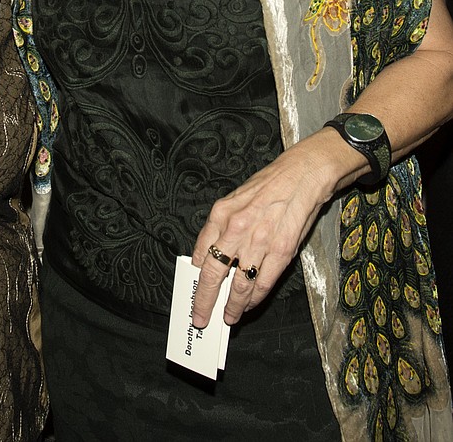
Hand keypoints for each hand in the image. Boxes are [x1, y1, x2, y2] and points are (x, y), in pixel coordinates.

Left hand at [190, 137, 335, 327]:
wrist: (302, 175)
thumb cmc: (268, 187)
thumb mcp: (235, 201)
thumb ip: (221, 228)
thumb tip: (209, 258)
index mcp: (221, 214)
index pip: (201, 253)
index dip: (195, 278)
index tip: (192, 293)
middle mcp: (237, 228)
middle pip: (214, 273)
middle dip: (204, 300)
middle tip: (199, 317)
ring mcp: (260, 241)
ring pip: (240, 284)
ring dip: (232, 305)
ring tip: (228, 317)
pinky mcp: (282, 250)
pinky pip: (263, 282)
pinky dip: (254, 298)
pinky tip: (249, 306)